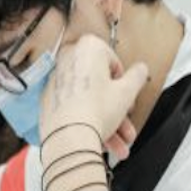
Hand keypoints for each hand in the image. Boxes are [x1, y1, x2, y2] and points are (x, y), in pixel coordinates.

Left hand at [41, 35, 148, 159]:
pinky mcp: (49, 101)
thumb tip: (140, 70)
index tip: (127, 94)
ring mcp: (56, 81)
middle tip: (125, 120)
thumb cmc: (94, 111)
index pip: (114, 61)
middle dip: (117, 107)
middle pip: (99, 84)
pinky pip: (74, 107)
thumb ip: (137, 76)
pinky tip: (100, 139)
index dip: (123, 82)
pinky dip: (87, 120)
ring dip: (107, 121)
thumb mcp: (127, 92)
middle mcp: (68, 60)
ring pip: (88, 98)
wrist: (68, 137)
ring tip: (118, 142)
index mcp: (87, 48)